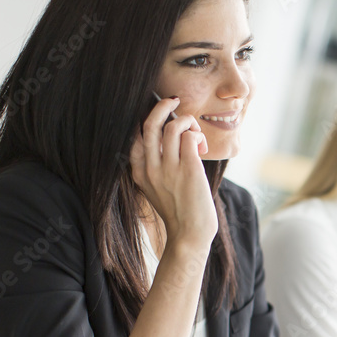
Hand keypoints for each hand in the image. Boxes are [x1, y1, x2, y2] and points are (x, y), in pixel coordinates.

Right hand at [129, 97, 216, 250]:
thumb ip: (156, 168)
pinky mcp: (188, 169)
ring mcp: (168, 169)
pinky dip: (197, 135)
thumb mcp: (156, 190)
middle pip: (150, 124)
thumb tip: (169, 142)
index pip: (134, 136)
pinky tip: (202, 148)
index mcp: (139, 172)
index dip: (147, 119)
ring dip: (187, 122)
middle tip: (174, 101)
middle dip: (162, 106)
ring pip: (172, 126)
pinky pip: (190, 137)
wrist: (190, 235)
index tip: (160, 113)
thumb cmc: (179, 213)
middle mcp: (150, 168)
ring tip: (196, 136)